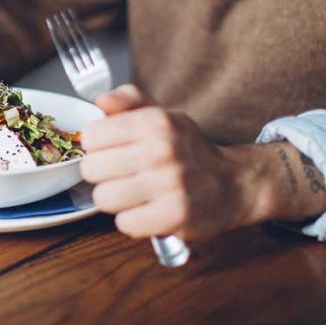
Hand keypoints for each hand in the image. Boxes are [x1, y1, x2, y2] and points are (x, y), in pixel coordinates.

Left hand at [80, 85, 262, 241]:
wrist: (233, 184)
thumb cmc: (188, 150)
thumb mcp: (161, 115)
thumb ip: (127, 101)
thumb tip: (99, 101)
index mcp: (154, 122)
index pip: (91, 136)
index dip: (96, 147)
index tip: (108, 151)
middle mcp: (161, 150)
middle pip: (91, 169)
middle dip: (100, 175)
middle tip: (118, 175)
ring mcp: (169, 185)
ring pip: (104, 198)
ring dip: (114, 199)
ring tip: (131, 194)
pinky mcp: (174, 216)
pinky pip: (125, 223)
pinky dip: (132, 220)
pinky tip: (145, 210)